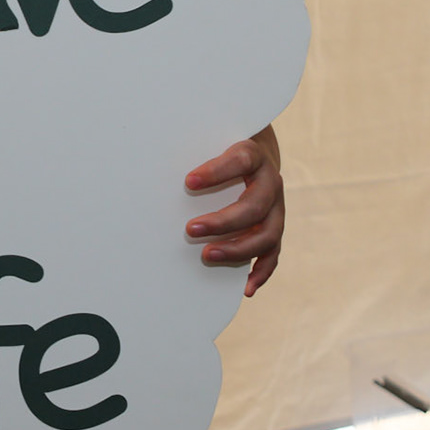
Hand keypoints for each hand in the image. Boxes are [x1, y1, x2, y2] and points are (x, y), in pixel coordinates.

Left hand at [183, 126, 283, 297]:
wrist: (256, 154)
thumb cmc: (222, 150)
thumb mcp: (211, 143)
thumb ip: (192, 152)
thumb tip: (152, 173)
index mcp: (254, 155)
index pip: (240, 161)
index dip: (216, 172)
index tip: (188, 182)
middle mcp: (271, 182)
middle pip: (254, 206)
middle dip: (222, 221)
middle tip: (190, 230)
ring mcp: (277, 207)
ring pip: (268, 234)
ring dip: (238, 249)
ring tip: (207, 255)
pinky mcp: (275, 227)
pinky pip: (273, 253)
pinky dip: (261, 272)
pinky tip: (245, 287)